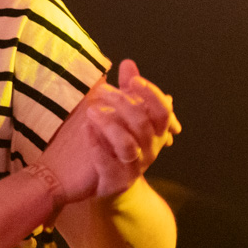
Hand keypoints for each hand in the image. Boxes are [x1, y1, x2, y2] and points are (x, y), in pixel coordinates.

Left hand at [41, 59, 180, 201]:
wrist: (105, 185)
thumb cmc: (114, 144)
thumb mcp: (122, 117)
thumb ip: (127, 92)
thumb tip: (128, 63)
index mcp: (154, 134)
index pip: (162, 111)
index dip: (151, 94)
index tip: (132, 80)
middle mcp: (149, 151)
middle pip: (142, 123)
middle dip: (122, 104)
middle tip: (101, 91)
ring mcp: (133, 167)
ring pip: (127, 144)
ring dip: (110, 124)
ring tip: (91, 111)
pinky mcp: (115, 181)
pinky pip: (107, 163)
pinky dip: (96, 145)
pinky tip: (85, 130)